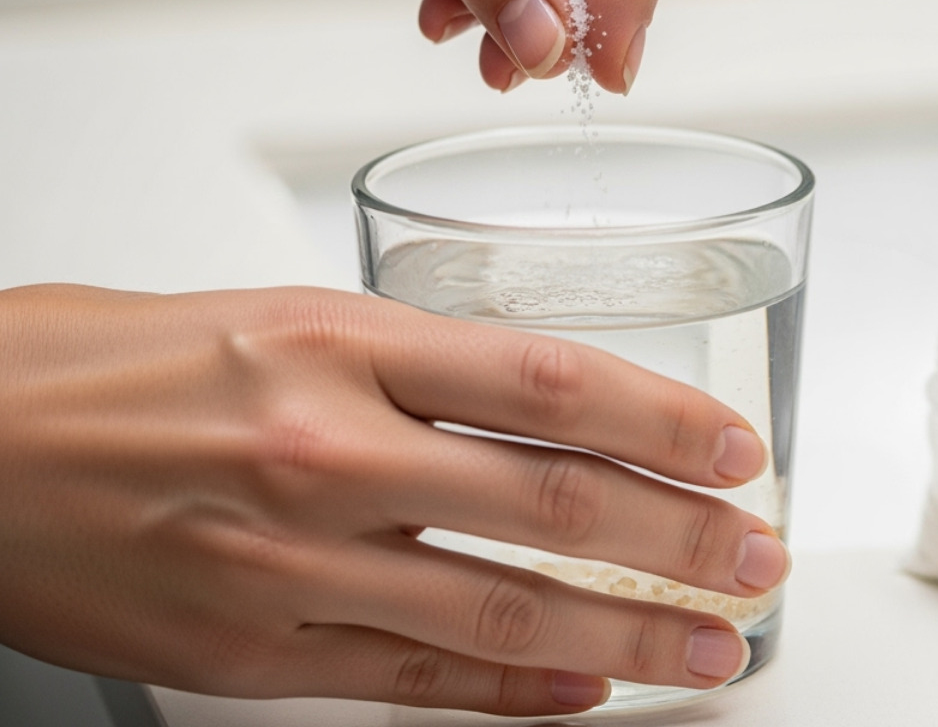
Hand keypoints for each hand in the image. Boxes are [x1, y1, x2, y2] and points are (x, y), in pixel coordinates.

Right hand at [0, 285, 786, 714]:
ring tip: (709, 649)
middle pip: (552, 503)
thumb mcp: (279, 315)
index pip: (550, 383)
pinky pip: (412, 681)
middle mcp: (326, 451)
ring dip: (625, 636)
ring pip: (501, 611)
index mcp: (339, 342)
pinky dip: (512, 695)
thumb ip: (412, 363)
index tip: (737, 450)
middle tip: (758, 559)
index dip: (665, 422)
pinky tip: (581, 694)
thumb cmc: (113, 363)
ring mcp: (289, 565)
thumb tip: (539, 407)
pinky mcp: (248, 655)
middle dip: (680, 539)